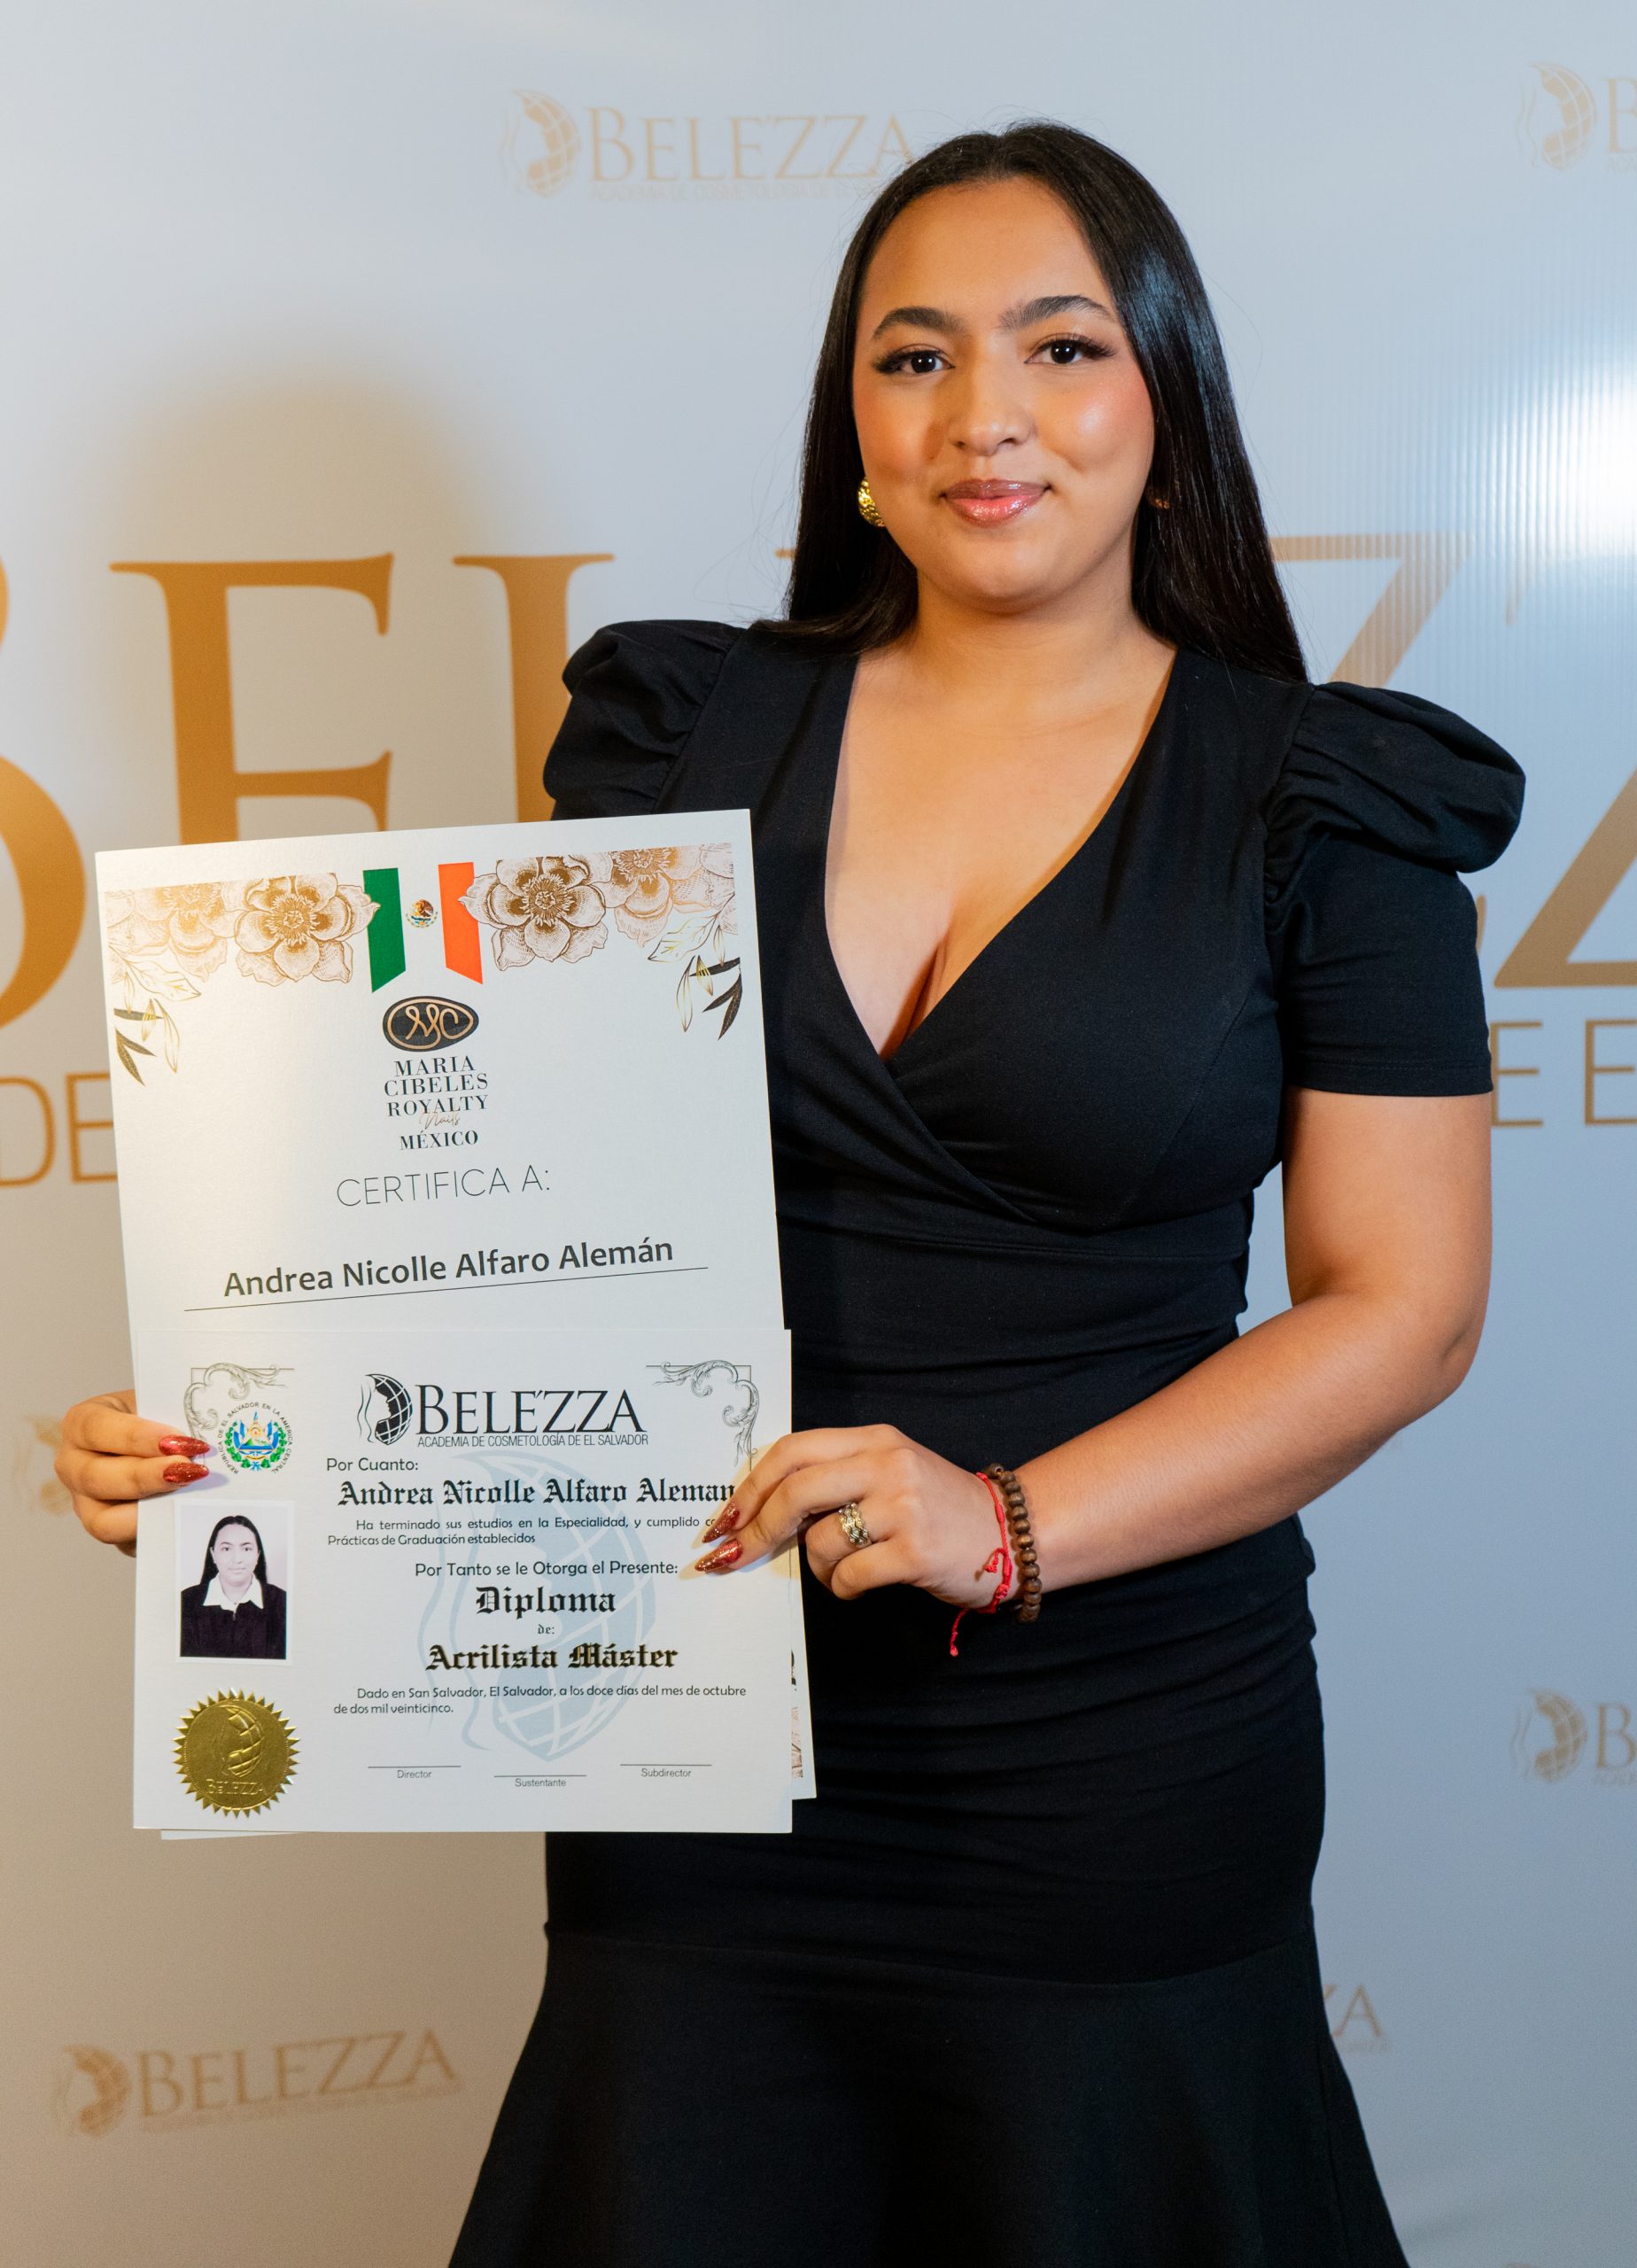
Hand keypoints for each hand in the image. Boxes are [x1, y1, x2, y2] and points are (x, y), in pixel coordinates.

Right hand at [55, 1390, 211, 1554]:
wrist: (166, 1442)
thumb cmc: (159, 1418)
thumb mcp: (162, 1407)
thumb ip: (173, 1420)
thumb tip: (197, 1443)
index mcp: (81, 1424)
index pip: (97, 1429)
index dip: (137, 1436)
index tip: (177, 1440)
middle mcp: (73, 1465)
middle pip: (95, 1478)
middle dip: (146, 1476)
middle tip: (189, 1470)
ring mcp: (85, 1503)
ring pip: (103, 1520)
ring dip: (148, 1510)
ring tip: (188, 1494)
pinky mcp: (109, 1531)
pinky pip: (127, 1542)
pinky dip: (157, 1529)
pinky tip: (184, 1514)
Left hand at [694, 1424, 1005, 1606]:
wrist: (1013, 1532)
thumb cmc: (939, 1507)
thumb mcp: (890, 1471)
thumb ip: (836, 1476)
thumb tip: (762, 1510)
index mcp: (875, 1439)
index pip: (792, 1451)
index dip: (750, 1485)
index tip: (725, 1517)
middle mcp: (888, 1464)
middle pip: (794, 1490)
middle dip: (757, 1528)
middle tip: (736, 1554)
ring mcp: (903, 1507)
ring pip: (819, 1540)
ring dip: (816, 1567)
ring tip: (841, 1571)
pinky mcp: (915, 1552)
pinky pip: (849, 1576)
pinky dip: (842, 1588)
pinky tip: (860, 1586)